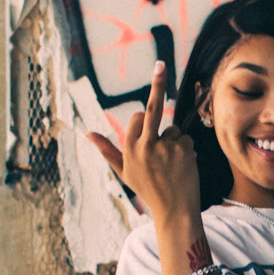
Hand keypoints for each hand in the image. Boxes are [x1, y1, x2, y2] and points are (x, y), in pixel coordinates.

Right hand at [86, 63, 199, 224]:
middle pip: (153, 108)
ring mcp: (167, 147)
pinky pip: (186, 139)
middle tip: (159, 63)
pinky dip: (186, 150)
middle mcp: (147, 146)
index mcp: (130, 148)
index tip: (145, 119)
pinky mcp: (184, 150)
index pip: (139, 117)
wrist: (174, 211)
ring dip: (174, 143)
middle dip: (156, 83)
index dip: (144, 122)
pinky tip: (182, 168)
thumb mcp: (124, 171)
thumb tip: (86, 132)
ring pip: (174, 130)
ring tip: (172, 166)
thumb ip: (107, 150)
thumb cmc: (148, 190)